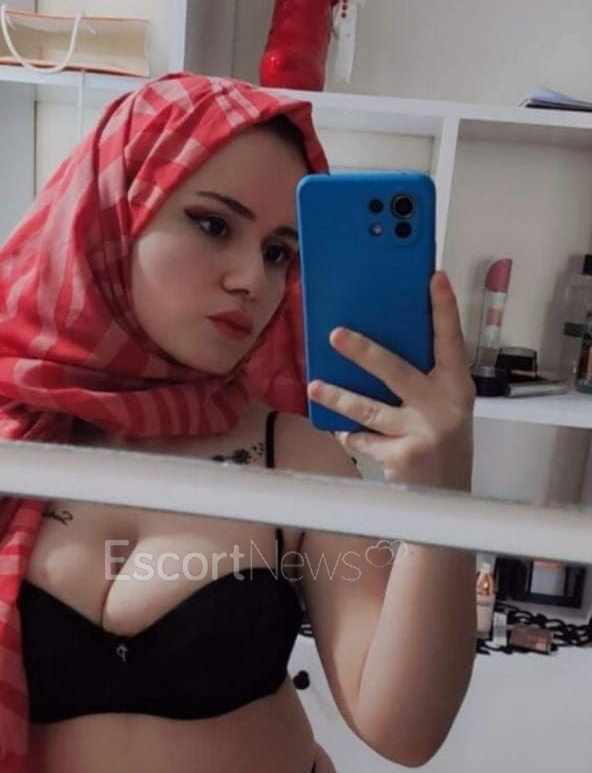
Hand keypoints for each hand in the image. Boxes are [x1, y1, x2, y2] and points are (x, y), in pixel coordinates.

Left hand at [307, 271, 475, 489]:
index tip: (434, 277)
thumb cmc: (440, 442)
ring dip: (338, 397)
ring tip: (316, 387)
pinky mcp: (402, 456)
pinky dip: (350, 434)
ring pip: (368, 409)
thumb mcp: (443, 406)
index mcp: (456, 385)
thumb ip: (421, 380)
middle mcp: (443, 405)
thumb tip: (373, 350)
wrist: (446, 495)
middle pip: (396, 370)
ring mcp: (422, 431)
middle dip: (362, 351)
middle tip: (335, 334)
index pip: (451, 340)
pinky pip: (364, 439)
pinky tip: (341, 430)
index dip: (444, 307)